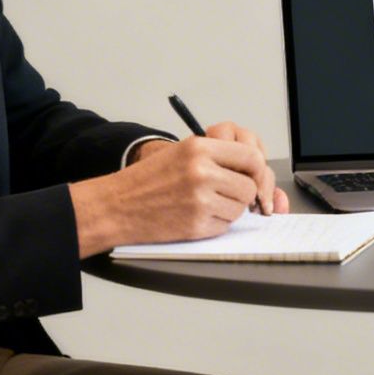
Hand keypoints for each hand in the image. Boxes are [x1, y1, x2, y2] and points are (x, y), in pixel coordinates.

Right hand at [72, 126, 282, 255]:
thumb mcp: (182, 152)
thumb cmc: (148, 179)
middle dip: (240, 194)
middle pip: (249, 187)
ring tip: (202, 204)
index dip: (256, 170)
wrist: (117, 205)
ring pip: (239, 209)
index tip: (253, 177)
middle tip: (223, 194)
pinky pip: (224, 226)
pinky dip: (215, 224)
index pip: (251, 157)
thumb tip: (254, 167)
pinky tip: (194, 216)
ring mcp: (200, 200)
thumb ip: (216, 155)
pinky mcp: (196, 225)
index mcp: (200, 148)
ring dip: (227, 210)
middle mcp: (202, 172)